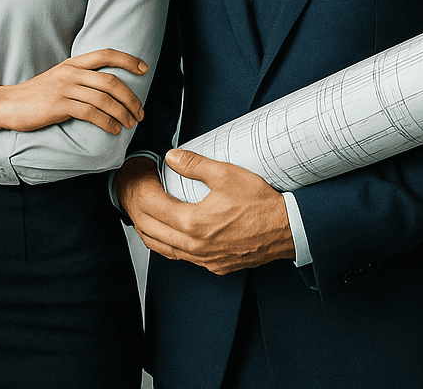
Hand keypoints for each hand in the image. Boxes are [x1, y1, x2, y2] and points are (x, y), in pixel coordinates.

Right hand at [0, 49, 148, 134]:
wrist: (7, 104)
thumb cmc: (37, 95)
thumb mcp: (60, 78)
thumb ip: (81, 78)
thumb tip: (108, 88)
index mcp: (73, 63)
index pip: (106, 54)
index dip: (128, 60)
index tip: (145, 69)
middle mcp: (71, 72)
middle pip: (111, 81)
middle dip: (131, 98)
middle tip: (140, 112)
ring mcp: (65, 88)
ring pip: (104, 99)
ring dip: (122, 113)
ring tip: (130, 123)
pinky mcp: (59, 106)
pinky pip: (91, 113)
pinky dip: (107, 122)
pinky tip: (113, 130)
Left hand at [115, 151, 294, 274]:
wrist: (286, 229)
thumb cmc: (260, 203)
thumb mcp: (226, 174)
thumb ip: (195, 164)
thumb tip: (172, 157)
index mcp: (193, 223)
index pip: (153, 208)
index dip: (142, 192)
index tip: (140, 180)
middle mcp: (194, 246)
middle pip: (152, 232)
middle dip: (138, 213)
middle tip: (135, 196)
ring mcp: (204, 259)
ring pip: (164, 250)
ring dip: (150, 233)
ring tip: (145, 216)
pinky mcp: (215, 266)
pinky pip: (183, 258)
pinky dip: (170, 246)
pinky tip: (172, 236)